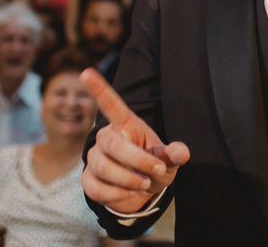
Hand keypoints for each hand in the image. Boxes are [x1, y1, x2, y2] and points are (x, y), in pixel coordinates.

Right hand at [79, 68, 190, 213]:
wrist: (142, 190)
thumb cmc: (154, 166)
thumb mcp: (169, 160)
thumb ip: (174, 154)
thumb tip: (181, 153)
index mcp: (127, 125)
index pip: (111, 104)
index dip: (98, 88)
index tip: (86, 72)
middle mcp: (106, 137)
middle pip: (114, 145)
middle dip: (138, 161)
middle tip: (156, 171)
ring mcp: (94, 157)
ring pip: (104, 167)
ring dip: (129, 180)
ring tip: (143, 183)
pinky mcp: (87, 178)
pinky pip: (96, 188)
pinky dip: (116, 195)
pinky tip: (127, 193)